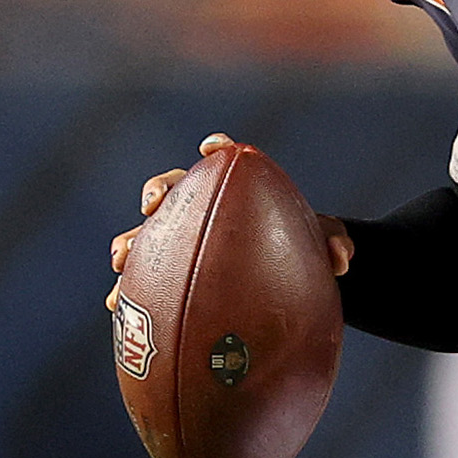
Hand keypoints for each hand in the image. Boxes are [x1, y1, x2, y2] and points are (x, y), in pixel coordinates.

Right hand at [107, 136, 351, 313]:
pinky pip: (144, 280)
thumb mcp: (324, 245)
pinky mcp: (170, 273)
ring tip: (121, 261)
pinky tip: (117, 308)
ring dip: (130, 243)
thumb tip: (340, 259)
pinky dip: (129, 290)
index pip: (224, 159)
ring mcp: (181, 240)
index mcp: (236, 188)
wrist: (289, 275)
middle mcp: (201, 207)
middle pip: (172, 189)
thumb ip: (334, 244)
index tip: (212, 149)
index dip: (216, 150)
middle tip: (152, 205)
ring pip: (147, 234)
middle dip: (158, 192)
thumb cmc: (304, 249)